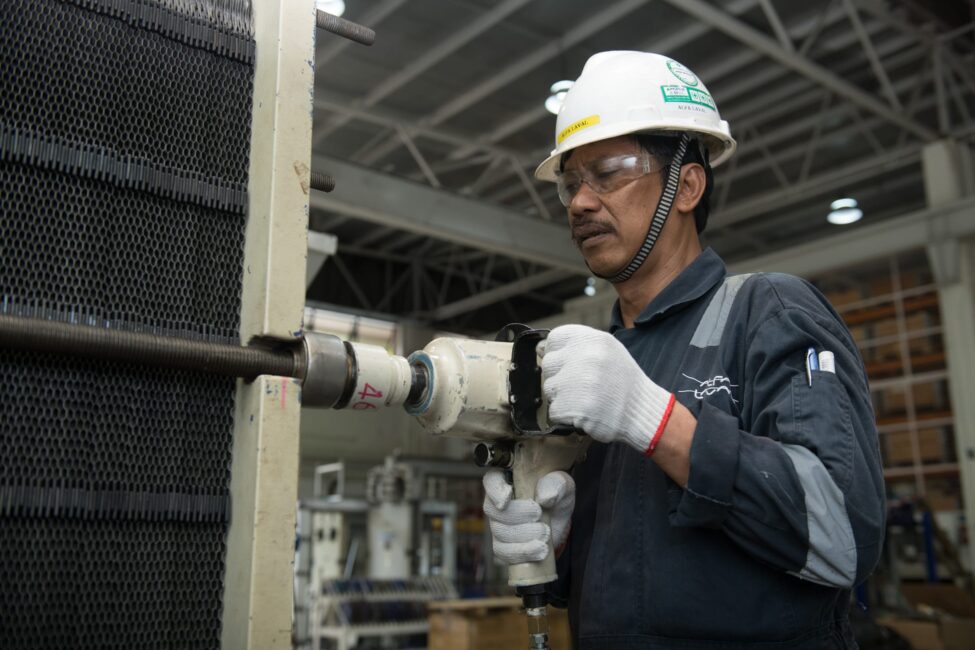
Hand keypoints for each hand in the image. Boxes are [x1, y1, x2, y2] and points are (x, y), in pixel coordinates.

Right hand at [482, 469, 574, 564]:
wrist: (559, 522)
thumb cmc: (556, 497)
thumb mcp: (563, 487)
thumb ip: (556, 485)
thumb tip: (544, 497)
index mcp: (507, 480)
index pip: (491, 480)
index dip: (495, 490)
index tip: (508, 496)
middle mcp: (497, 502)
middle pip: (493, 510)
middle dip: (516, 515)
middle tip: (539, 515)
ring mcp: (498, 525)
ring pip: (499, 532)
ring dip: (523, 535)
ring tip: (545, 534)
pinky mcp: (503, 545)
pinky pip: (504, 552)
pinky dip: (523, 552)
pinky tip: (540, 551)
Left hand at [542, 324, 675, 453]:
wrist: (642, 410)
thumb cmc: (622, 381)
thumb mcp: (607, 350)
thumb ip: (576, 345)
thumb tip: (540, 348)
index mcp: (593, 339)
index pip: (554, 339)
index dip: (557, 353)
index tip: (567, 364)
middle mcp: (585, 357)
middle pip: (548, 365)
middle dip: (560, 377)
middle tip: (580, 385)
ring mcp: (579, 382)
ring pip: (549, 389)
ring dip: (561, 397)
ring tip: (585, 398)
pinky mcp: (576, 406)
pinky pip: (554, 410)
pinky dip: (565, 415)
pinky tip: (584, 411)